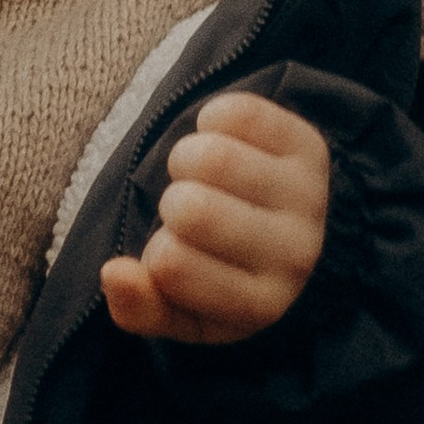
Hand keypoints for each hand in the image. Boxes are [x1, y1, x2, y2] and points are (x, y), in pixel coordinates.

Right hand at [101, 89, 329, 346]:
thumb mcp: (179, 309)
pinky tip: (222, 144)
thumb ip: (138, 307)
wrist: (290, 240)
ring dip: (185, 158)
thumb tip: (112, 271)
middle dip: (170, 202)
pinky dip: (210, 122)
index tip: (177, 255)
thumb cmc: (220, 276)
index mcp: (258, 305)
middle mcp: (294, 255)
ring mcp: (308, 198)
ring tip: (199, 176)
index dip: (155, 254)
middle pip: (193, 208)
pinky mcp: (310, 148)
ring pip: (214, 158)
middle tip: (185, 210)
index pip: (171, 264)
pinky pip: (237, 114)